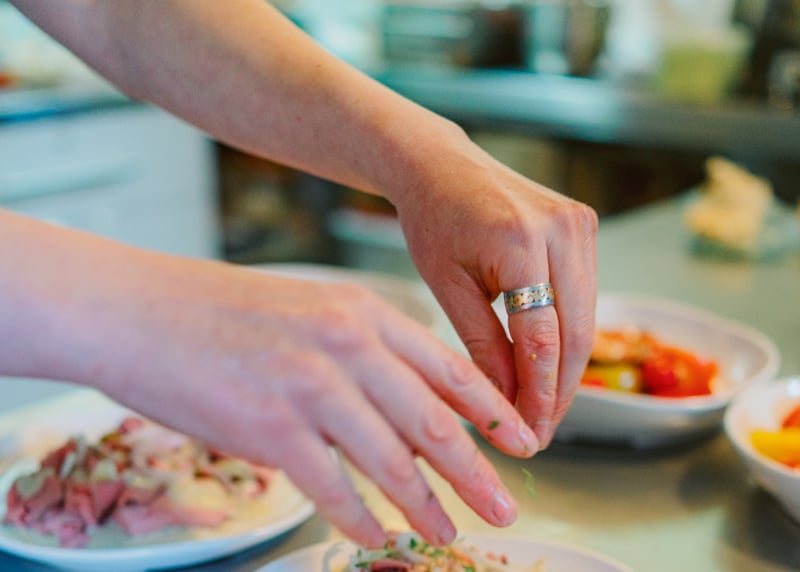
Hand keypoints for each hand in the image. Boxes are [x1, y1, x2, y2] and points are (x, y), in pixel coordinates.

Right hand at [26, 234, 538, 547]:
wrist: (140, 310)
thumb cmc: (221, 311)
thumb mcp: (310, 308)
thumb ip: (363, 348)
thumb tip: (407, 401)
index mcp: (363, 312)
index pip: (448, 367)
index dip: (491, 411)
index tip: (521, 441)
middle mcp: (347, 346)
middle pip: (433, 422)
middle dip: (476, 471)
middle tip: (505, 505)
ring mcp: (311, 386)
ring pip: (391, 461)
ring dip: (425, 505)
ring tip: (447, 531)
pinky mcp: (271, 428)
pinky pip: (333, 487)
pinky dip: (360, 518)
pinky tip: (375, 536)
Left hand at [390, 132, 597, 447]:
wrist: (440, 165)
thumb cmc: (432, 220)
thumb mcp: (446, 286)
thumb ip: (481, 344)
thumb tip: (507, 402)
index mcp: (521, 240)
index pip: (542, 336)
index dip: (540, 393)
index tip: (531, 435)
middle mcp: (563, 228)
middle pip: (576, 333)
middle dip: (559, 390)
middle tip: (540, 433)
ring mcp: (580, 224)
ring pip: (587, 319)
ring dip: (567, 368)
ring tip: (542, 408)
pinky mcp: (584, 225)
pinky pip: (583, 296)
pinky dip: (567, 335)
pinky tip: (548, 366)